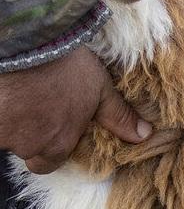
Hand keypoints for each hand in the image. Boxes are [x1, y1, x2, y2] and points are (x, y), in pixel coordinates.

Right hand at [0, 44, 151, 173]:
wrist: (27, 43)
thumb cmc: (67, 67)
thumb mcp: (101, 90)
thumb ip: (119, 117)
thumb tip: (144, 136)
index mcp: (58, 144)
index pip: (47, 164)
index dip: (48, 149)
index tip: (52, 128)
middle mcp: (28, 145)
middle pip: (24, 152)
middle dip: (26, 137)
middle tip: (34, 111)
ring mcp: (2, 132)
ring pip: (4, 135)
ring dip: (10, 121)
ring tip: (20, 97)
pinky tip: (6, 93)